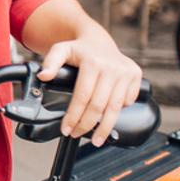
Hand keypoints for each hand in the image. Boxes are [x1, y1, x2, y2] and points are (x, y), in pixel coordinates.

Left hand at [38, 30, 142, 145]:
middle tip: (76, 134)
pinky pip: (127, 101)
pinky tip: (107, 118)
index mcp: (93, 63)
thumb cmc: (78, 49)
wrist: (98, 40)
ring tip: (96, 140)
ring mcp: (126, 72)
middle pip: (99, 106)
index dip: (74, 116)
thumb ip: (50, 62)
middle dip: (87, 125)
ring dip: (105, 127)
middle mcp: (112, 68)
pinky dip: (117, 112)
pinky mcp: (136, 76)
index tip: (66, 129)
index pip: (82, 97)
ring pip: (115, 108)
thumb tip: (43, 76)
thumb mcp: (60, 50)